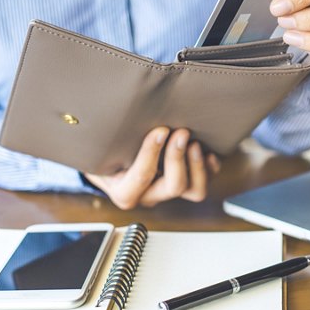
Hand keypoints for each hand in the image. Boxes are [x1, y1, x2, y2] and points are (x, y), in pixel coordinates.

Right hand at [84, 127, 220, 208]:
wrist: (110, 162)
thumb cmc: (104, 152)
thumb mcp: (98, 149)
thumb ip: (106, 141)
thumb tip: (111, 114)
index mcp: (124, 191)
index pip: (140, 177)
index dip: (152, 153)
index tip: (159, 130)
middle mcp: (149, 195)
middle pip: (173, 187)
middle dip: (178, 158)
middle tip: (181, 132)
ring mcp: (169, 191)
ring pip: (194, 191)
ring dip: (198, 166)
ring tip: (195, 142)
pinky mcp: (185, 184)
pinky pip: (205, 183)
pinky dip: (210, 169)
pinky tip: (209, 152)